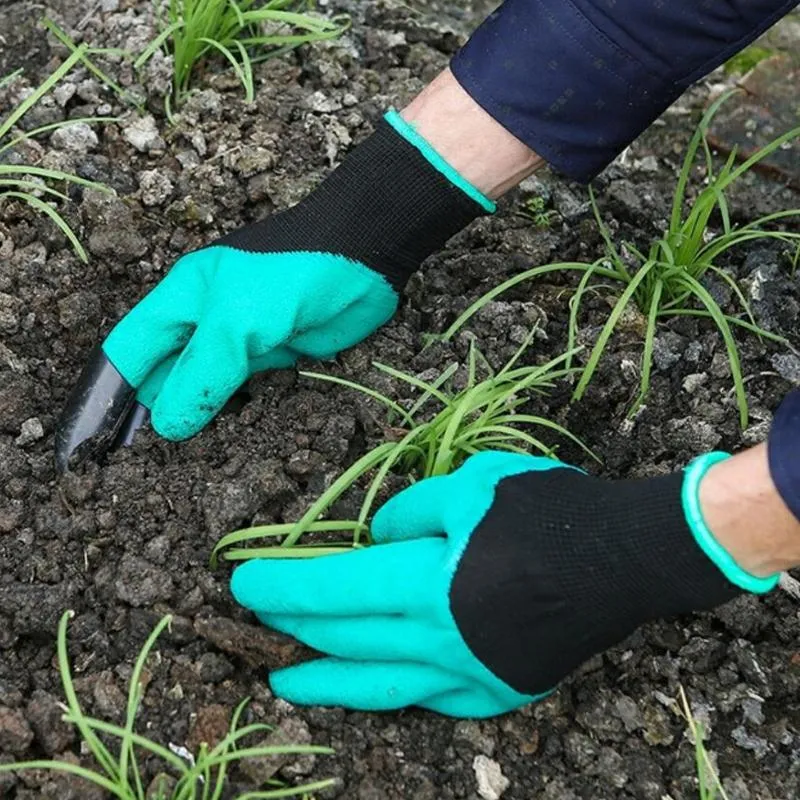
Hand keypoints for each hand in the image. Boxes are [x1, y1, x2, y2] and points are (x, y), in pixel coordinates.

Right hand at [55, 111, 488, 470]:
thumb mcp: (236, 321)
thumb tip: (166, 424)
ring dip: (195, 419)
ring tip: (175, 466)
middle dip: (152, 413)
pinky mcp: (274, 357)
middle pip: (164, 375)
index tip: (95, 441)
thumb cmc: (292, 275)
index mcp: (180, 301)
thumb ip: (201, 372)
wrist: (365, 258)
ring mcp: (240, 342)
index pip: (129, 352)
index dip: (108, 393)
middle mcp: (204, 323)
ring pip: (204, 388)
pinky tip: (224, 443)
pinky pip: (244, 392)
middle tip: (136, 467)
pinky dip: (233, 415)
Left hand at [231, 450, 777, 717]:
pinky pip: (432, 698)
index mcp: (427, 582)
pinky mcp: (498, 690)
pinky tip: (376, 687)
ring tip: (285, 683)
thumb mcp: (472, 483)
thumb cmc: (548, 511)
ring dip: (327, 681)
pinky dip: (395, 691)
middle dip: (296, 624)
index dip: (283, 585)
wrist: (626, 558)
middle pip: (348, 635)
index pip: (334, 587)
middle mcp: (438, 639)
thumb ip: (412, 511)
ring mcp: (469, 674)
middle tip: (260, 617)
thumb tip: (380, 539)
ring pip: (380, 684)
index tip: (243, 583)